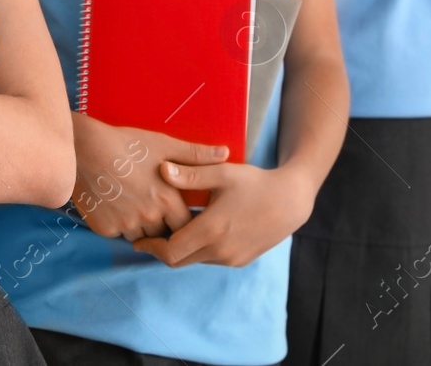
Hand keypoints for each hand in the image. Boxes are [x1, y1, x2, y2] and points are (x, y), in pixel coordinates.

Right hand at [71, 113, 227, 240]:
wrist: (83, 148)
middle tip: (157, 210)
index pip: (187, 227)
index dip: (185, 222)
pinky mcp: (103, 228)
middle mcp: (148, 218)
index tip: (181, 215)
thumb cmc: (126, 144)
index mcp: (167, 200)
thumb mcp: (163, 144)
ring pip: (140, 237)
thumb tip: (226, 153)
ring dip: (142, 228)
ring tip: (135, 205)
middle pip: (165, 235)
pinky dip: (119, 224)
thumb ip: (196, 154)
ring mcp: (125, 225)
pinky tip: (116, 205)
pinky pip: (118, 234)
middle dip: (164, 227)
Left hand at [131, 161, 312, 267]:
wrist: (291, 201)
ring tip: (170, 231)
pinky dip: (198, 250)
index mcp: (211, 230)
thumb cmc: (255, 182)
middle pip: (179, 261)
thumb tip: (162, 169)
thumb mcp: (222, 173)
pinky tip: (195, 232)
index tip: (139, 241)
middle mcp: (220, 251)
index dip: (151, 248)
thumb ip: (191, 174)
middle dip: (161, 251)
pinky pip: (210, 260)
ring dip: (181, 250)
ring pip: (195, 260)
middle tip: (148, 238)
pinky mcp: (240, 261)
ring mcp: (231, 259)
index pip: (170, 251)